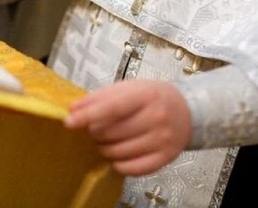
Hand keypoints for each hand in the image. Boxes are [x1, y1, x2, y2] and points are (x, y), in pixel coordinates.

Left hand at [65, 80, 190, 175]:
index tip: (69, 122)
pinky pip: (133, 168)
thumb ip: (99, 97)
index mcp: (145, 95)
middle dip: (95, 133)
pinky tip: (118, 155)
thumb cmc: (151, 97)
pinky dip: (119, 164)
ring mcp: (162, 140)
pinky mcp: (166, 158)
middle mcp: (156, 117)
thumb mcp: (127, 88)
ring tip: (106, 141)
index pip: (112, 108)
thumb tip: (73, 109)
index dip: (88, 116)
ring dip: (104, 149)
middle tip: (95, 130)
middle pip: (112, 133)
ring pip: (119, 152)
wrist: (187, 110)